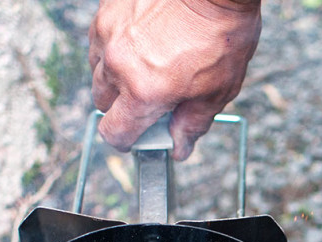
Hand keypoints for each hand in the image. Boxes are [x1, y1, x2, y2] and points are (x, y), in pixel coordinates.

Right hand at [88, 0, 260, 158]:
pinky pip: (100, 40)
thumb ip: (193, 123)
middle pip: (103, 103)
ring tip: (148, 66)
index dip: (126, 140)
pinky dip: (115, 48)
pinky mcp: (108, 11)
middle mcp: (118, 64)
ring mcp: (109, 34)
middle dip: (123, 107)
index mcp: (144, 91)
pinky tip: (142, 42)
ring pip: (98, 70)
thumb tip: (179, 147)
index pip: (114, 132)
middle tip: (151, 99)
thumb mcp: (218, 90)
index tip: (138, 138)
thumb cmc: (222, 33)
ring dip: (116, 76)